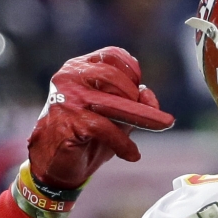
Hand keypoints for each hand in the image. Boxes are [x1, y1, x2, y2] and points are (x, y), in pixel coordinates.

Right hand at [27, 47, 173, 190]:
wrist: (53, 163)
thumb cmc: (84, 134)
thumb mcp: (114, 114)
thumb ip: (134, 101)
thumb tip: (149, 95)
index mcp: (78, 68)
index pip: (112, 55)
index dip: (132, 70)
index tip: (140, 87)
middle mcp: (70, 78)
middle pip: (116, 77)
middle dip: (138, 98)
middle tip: (154, 117)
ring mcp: (68, 98)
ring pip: (115, 102)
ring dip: (144, 117)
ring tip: (163, 125)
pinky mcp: (69, 122)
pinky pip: (106, 129)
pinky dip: (123, 144)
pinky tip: (132, 154)